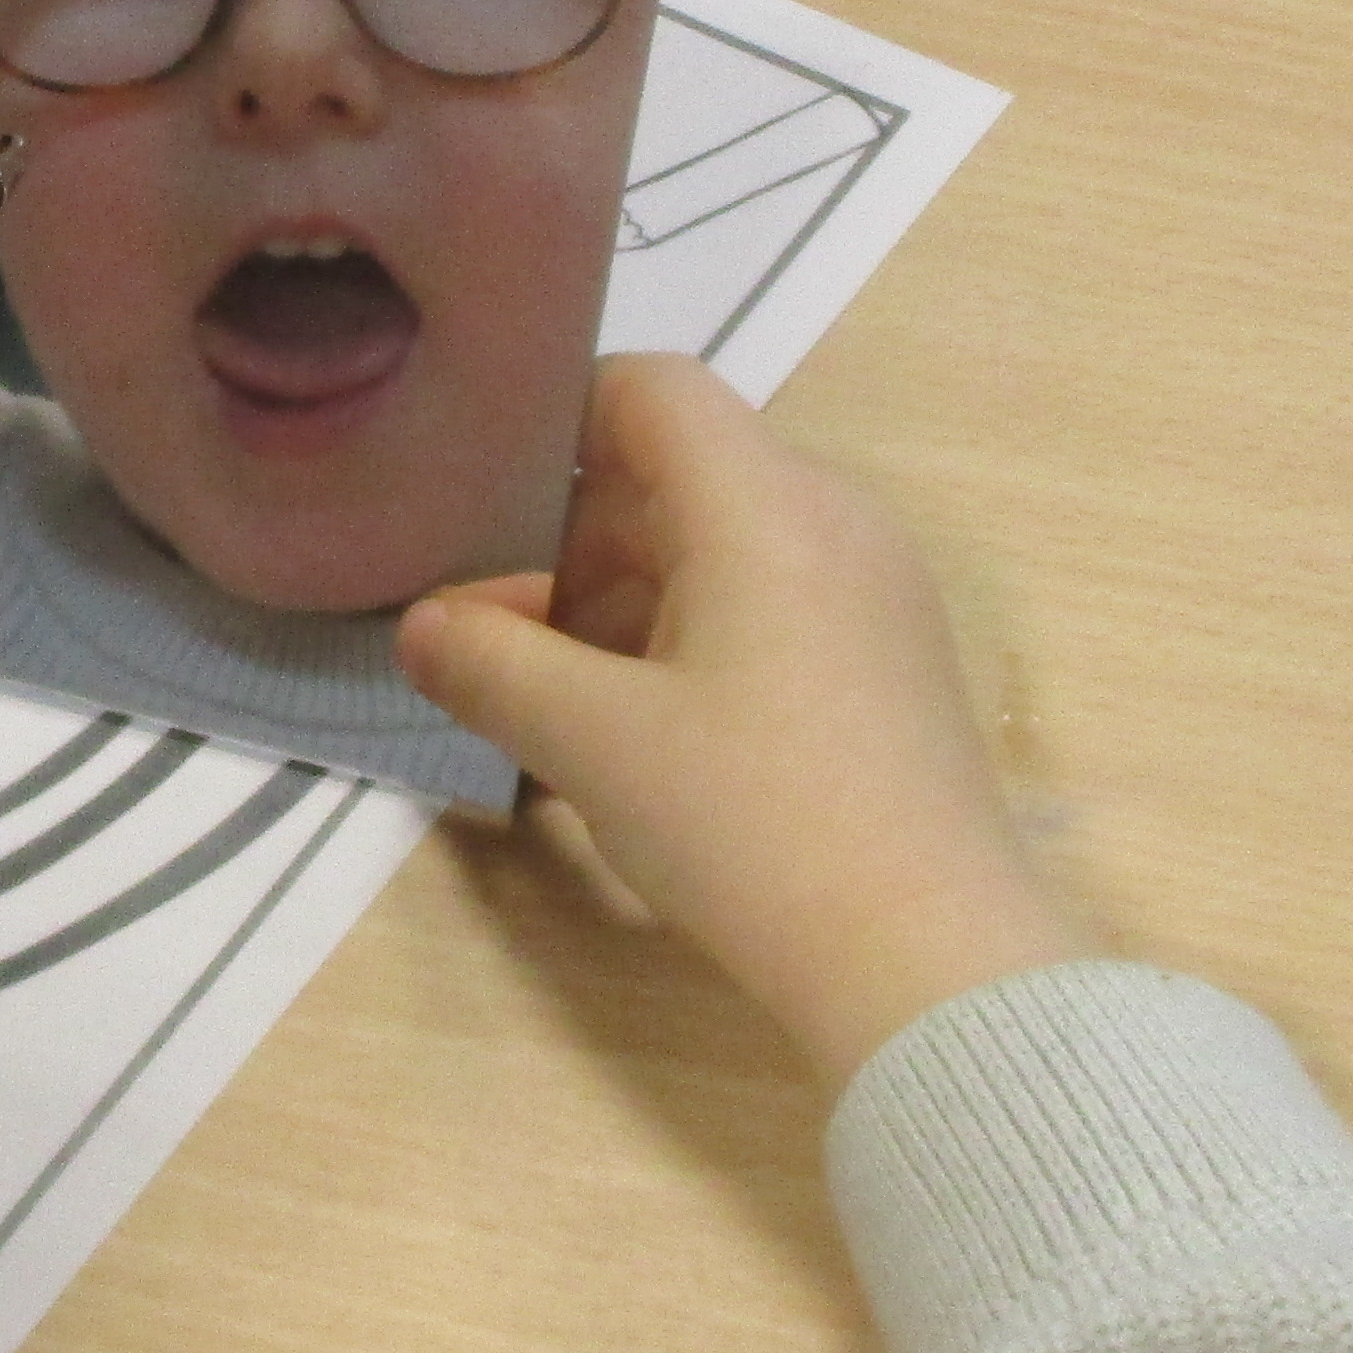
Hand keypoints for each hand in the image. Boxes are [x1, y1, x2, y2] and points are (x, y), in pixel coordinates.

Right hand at [400, 360, 1084, 1085]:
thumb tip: (424, 627)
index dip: (552, 425)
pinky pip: (768, 610)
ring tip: (549, 708)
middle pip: (678, 476)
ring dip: (621, 606)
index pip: (649, 389)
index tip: (476, 508)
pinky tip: (634, 744)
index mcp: (766, 505)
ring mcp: (875, 596)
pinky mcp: (890, 667)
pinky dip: (687, 646)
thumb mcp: (593, 743)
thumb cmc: (755, 825)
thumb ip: (489, 664)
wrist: (929, 962)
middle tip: (488, 641)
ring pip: (719, 551)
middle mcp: (834, 521)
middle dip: (569, 545)